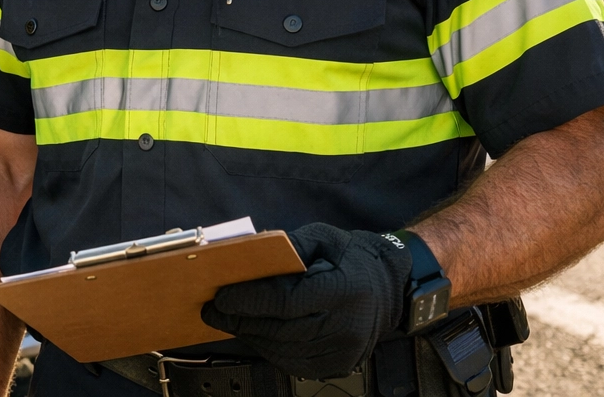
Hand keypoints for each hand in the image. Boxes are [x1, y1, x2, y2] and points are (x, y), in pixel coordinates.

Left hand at [201, 223, 411, 379]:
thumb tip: (245, 257)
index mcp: (344, 288)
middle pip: (280, 329)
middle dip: (240, 320)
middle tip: (214, 311)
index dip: (249, 300)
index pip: (286, 301)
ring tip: (229, 321)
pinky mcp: (339, 364)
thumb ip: (286, 247)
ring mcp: (344, 350)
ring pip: (283, 350)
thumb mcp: (321, 238)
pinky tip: (256, 334)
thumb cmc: (352, 258)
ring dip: (251, 336)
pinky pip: (294, 363)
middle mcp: (347, 325)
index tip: (222, 296)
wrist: (390, 287)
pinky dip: (269, 349)